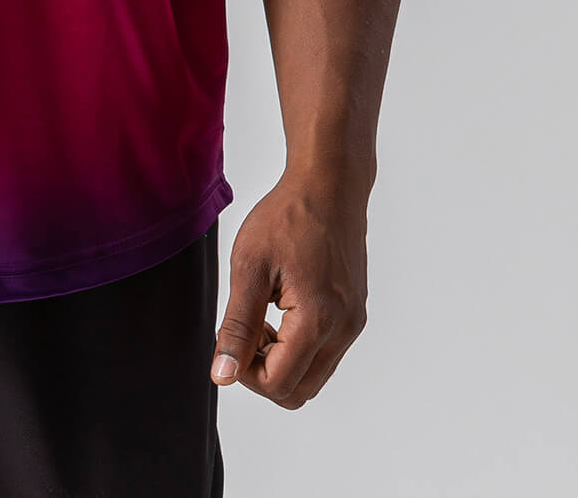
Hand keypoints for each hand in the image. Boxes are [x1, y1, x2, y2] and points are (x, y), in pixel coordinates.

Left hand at [209, 171, 367, 407]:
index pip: (278, 384)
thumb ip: (237, 325)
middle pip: (298, 391)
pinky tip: (279, 308)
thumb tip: (223, 375)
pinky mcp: (354, 313)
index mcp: (319, 320)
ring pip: (313, 376)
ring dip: (280, 360)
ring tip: (260, 315)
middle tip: (244, 329)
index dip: (244, 371)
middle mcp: (344, 330)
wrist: (329, 185)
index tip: (230, 336)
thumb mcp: (250, 266)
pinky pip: (325, 353)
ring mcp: (353, 323)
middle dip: (263, 372)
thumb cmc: (289, 217)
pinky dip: (298, 346)